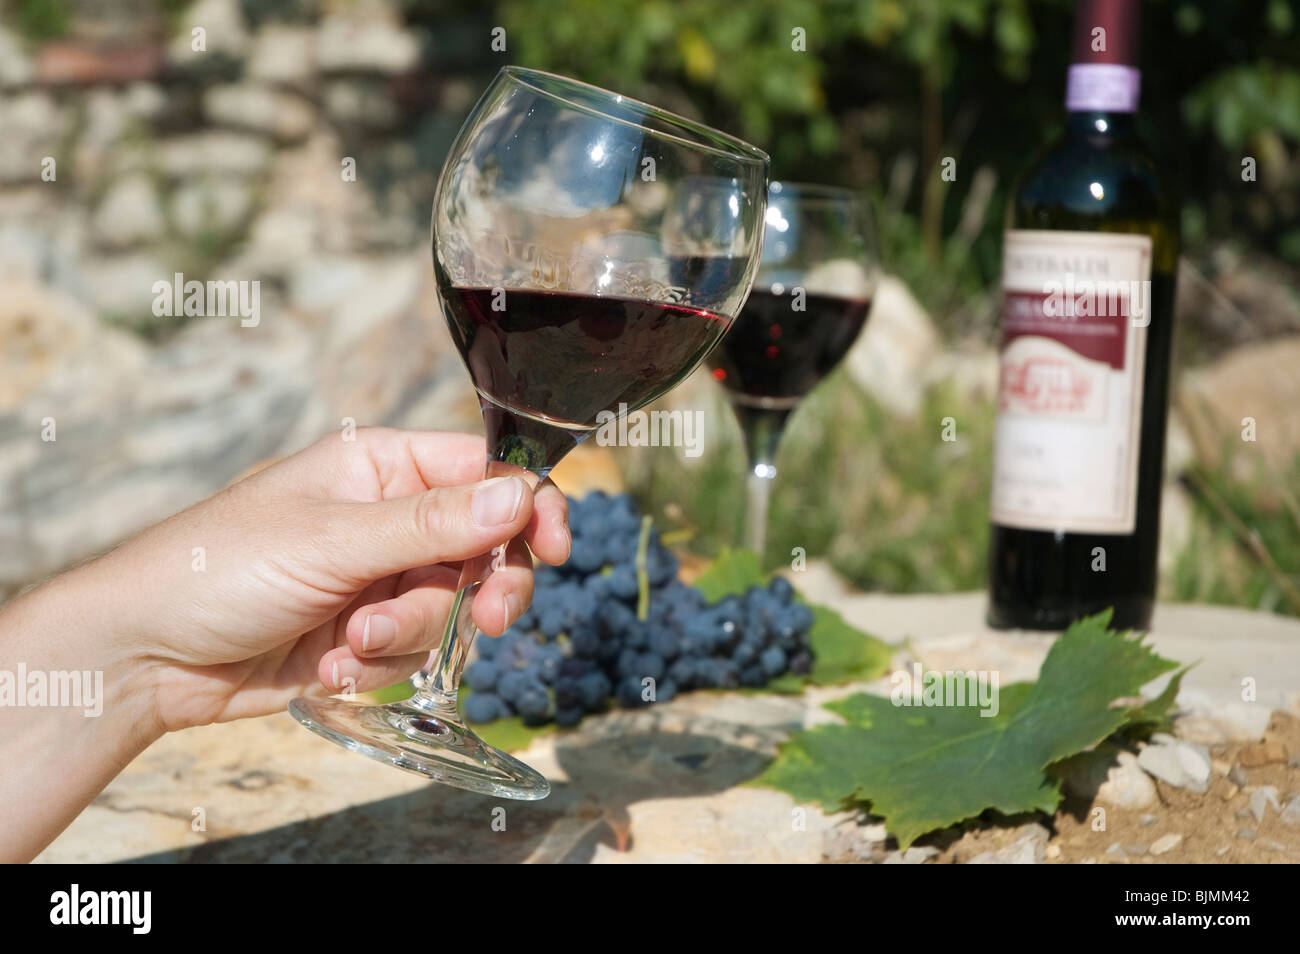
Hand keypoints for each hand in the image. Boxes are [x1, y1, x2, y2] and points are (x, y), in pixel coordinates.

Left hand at [78, 427, 569, 731]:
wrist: (145, 655)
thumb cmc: (219, 568)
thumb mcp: (332, 540)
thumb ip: (432, 524)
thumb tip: (522, 495)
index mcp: (381, 466)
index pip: (484, 473)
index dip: (528, 507)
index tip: (556, 549)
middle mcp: (388, 517)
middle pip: (484, 548)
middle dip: (480, 590)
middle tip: (486, 619)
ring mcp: (378, 577)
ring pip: (449, 610)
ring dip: (407, 635)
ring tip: (349, 640)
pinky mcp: (363, 632)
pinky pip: (412, 652)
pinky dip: (377, 664)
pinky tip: (328, 663)